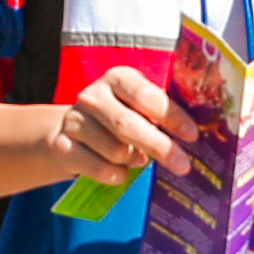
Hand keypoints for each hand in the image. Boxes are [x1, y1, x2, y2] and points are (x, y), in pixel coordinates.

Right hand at [57, 64, 183, 183]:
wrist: (69, 134)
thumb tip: (192, 138)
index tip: (192, 135)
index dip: (170, 116)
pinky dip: (116, 175)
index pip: (146, 96)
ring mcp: (74, 120)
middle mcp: (93, 95)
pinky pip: (99, 168)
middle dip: (159, 147)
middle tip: (182, 165)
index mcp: (118, 78)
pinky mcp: (62, 146)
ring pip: (114, 151)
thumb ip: (159, 116)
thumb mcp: (137, 109)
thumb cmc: (117, 120)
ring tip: (138, 160)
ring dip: (133, 161)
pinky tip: (119, 172)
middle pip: (128, 125)